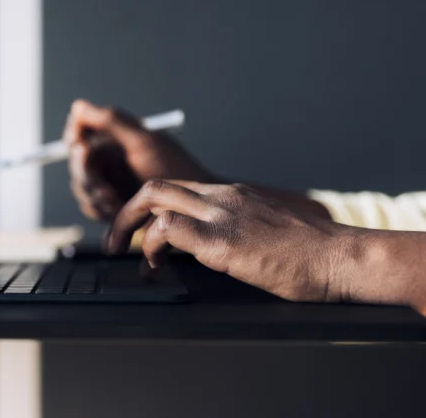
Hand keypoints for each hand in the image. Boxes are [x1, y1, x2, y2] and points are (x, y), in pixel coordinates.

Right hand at [63, 100, 212, 221]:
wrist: (193, 207)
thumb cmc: (176, 170)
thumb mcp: (144, 142)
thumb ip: (111, 121)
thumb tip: (79, 107)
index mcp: (116, 138)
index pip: (79, 134)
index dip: (76, 141)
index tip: (82, 148)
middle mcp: (110, 159)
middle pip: (78, 163)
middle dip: (86, 174)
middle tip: (100, 183)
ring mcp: (110, 183)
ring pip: (82, 188)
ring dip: (94, 194)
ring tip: (113, 199)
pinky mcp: (112, 206)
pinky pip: (92, 207)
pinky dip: (100, 209)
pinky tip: (117, 210)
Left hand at [107, 179, 349, 302]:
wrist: (340, 257)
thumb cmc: (310, 252)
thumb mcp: (264, 230)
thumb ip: (234, 229)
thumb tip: (210, 248)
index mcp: (231, 194)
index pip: (175, 188)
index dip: (148, 208)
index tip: (137, 230)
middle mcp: (221, 196)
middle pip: (155, 187)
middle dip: (124, 212)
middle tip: (113, 241)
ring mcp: (220, 214)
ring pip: (153, 199)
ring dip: (128, 227)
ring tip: (124, 255)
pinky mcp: (221, 239)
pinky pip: (168, 229)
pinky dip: (150, 246)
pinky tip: (154, 267)